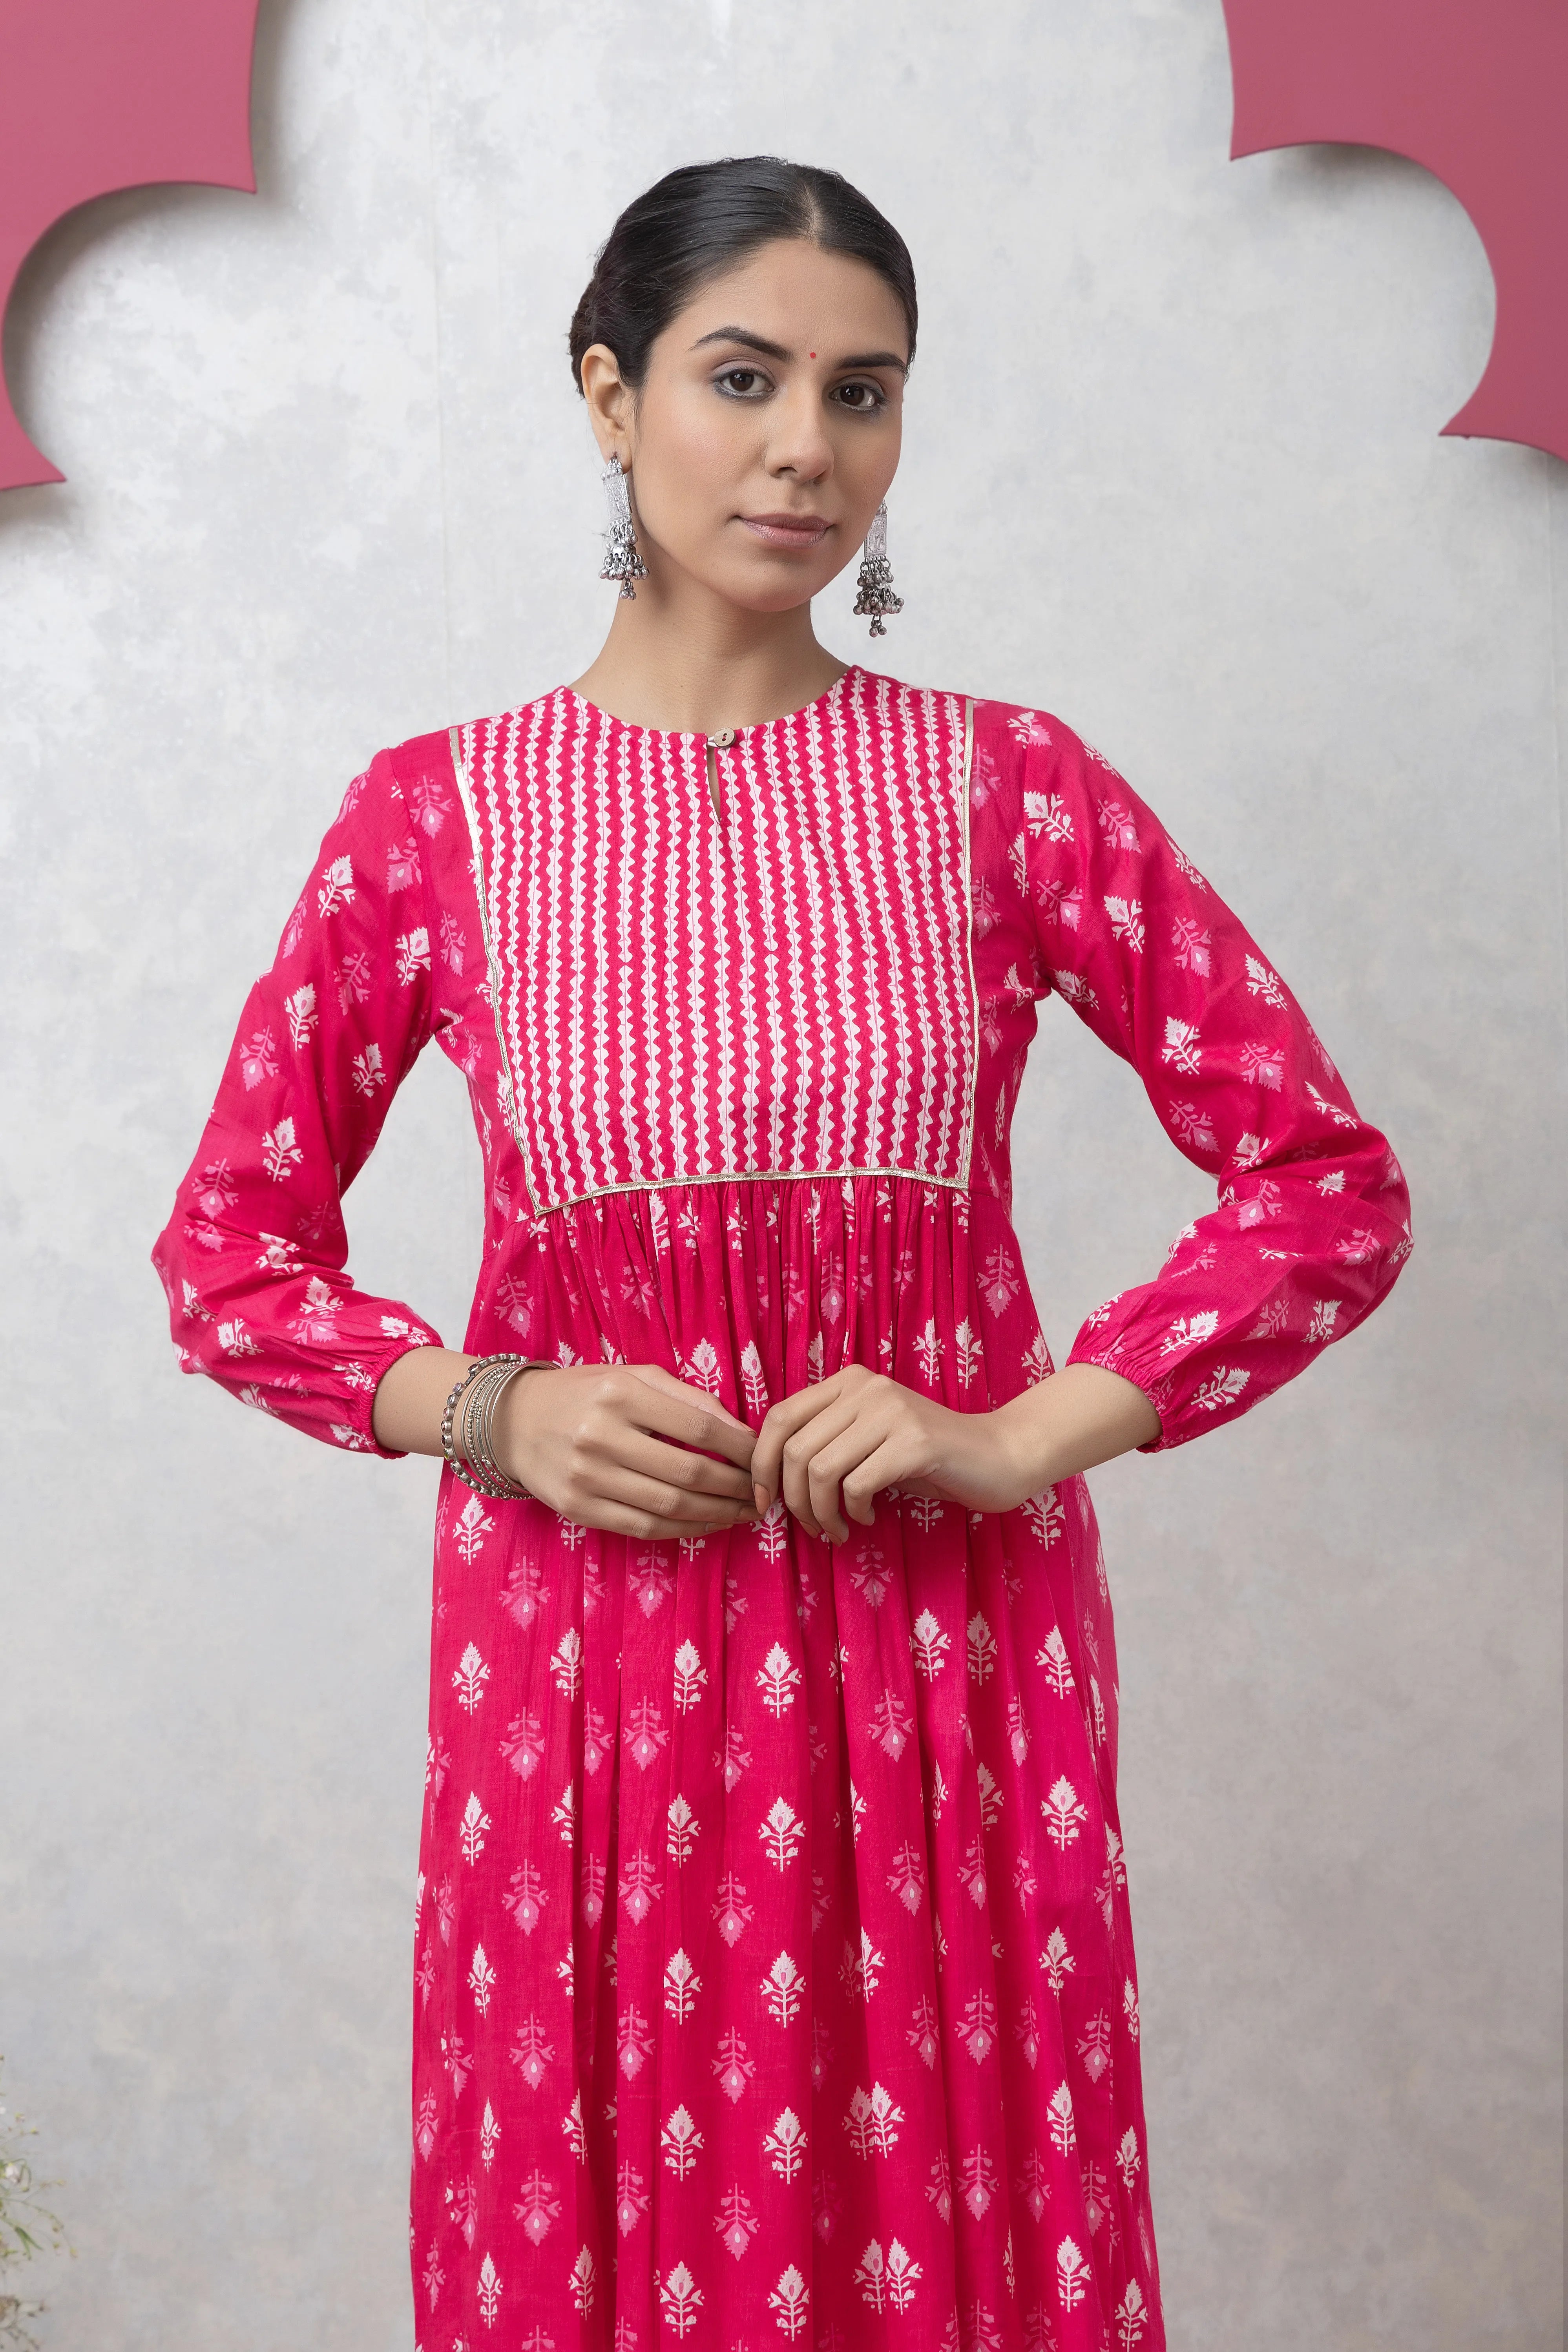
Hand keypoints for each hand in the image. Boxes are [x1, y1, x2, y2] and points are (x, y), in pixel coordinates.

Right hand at [495, 1361, 758, 1541]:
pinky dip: (684, 1528)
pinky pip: (644, 1526)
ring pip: (670, 1506)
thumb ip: (687, 1398)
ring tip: (746, 1512)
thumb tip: (741, 1431)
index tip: (762, 1456)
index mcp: (620, 1395)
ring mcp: (587, 1478)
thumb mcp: (634, 1377)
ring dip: (718, 1513)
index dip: (739, 1447)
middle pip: (688, 1471)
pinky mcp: (579, 1510)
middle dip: (736, 1486)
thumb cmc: (587, 1394)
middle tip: (763, 1491)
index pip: (698, 1427)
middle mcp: (600, 1437)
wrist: (515, 1422)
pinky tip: (709, 1522)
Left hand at [750, 1366, 1042, 1543]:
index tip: (765, 1501)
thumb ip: (826, 1444)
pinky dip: (853, 1510)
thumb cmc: (926, 1458)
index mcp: (849, 1381)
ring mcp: (891, 1412)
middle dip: (794, 1500)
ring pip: (822, 1470)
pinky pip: (857, 1484)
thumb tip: (770, 1477)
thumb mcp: (868, 1440)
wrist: (998, 1456)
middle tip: (813, 1526)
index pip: (780, 1417)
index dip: (761, 1463)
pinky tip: (868, 1516)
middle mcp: (866, 1388)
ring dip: (822, 1512)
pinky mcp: (915, 1442)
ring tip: (838, 1529)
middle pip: (796, 1450)